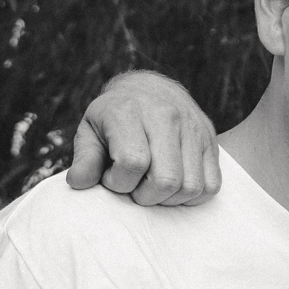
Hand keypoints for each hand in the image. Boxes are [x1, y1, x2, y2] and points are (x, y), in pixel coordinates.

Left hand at [66, 70, 221, 205]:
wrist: (151, 89)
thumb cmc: (115, 118)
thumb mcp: (90, 131)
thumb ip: (85, 158)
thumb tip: (78, 183)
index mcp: (129, 112)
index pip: (132, 163)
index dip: (118, 182)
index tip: (111, 176)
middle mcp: (166, 116)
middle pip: (166, 181)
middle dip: (145, 196)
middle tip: (134, 185)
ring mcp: (193, 128)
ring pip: (191, 187)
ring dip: (169, 199)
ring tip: (153, 185)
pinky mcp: (210, 141)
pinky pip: (210, 186)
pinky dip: (192, 196)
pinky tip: (174, 186)